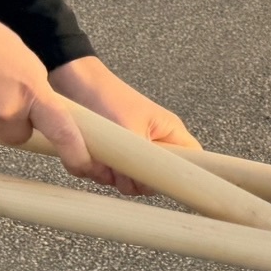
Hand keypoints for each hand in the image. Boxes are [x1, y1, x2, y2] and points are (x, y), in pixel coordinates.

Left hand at [50, 55, 197, 195]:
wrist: (76, 83)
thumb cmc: (108, 98)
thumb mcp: (130, 130)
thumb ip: (142, 161)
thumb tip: (142, 187)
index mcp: (170, 134)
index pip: (193, 161)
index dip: (183, 175)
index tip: (161, 178)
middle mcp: (155, 146)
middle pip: (157, 180)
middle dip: (135, 179)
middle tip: (121, 165)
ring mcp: (133, 153)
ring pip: (130, 181)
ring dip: (112, 174)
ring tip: (102, 155)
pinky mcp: (113, 157)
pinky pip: (109, 176)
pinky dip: (98, 170)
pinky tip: (91, 155)